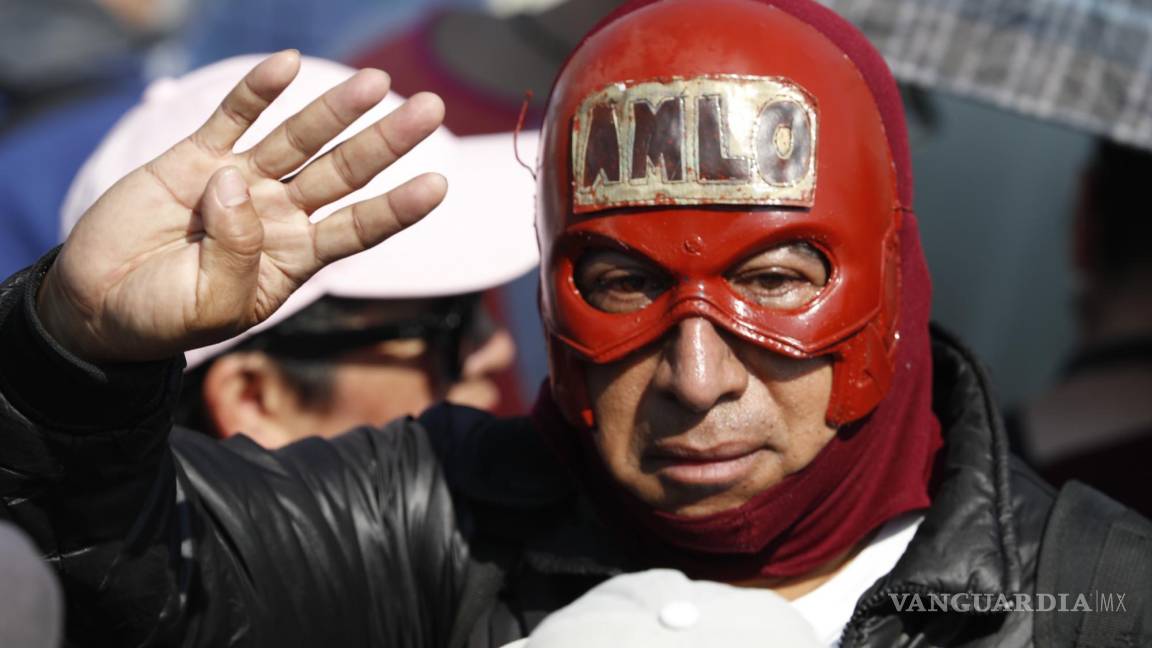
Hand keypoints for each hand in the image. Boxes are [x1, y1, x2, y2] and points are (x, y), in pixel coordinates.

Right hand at [37, 51, 447, 362]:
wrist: (98, 304)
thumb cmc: (165, 316)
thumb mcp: (213, 307)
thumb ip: (237, 256)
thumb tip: (236, 182)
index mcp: (296, 257)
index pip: (358, 228)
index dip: (397, 207)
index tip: (439, 184)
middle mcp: (279, 214)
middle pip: (343, 171)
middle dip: (385, 142)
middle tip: (429, 108)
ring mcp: (241, 180)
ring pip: (298, 137)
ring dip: (334, 109)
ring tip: (374, 81)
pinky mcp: (194, 156)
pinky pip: (233, 117)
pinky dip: (257, 90)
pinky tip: (287, 64)